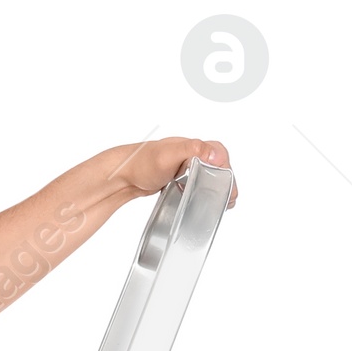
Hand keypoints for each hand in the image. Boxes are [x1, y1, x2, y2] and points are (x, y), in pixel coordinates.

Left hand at [114, 136, 235, 202]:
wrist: (123, 175)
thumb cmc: (142, 163)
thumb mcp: (169, 154)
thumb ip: (193, 150)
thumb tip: (216, 155)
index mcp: (192, 146)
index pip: (219, 153)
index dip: (226, 168)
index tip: (227, 185)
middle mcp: (190, 154)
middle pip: (217, 165)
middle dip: (225, 181)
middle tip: (228, 199)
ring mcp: (184, 167)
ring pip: (208, 175)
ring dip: (216, 187)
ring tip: (221, 204)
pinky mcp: (178, 178)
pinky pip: (196, 182)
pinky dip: (203, 191)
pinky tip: (202, 202)